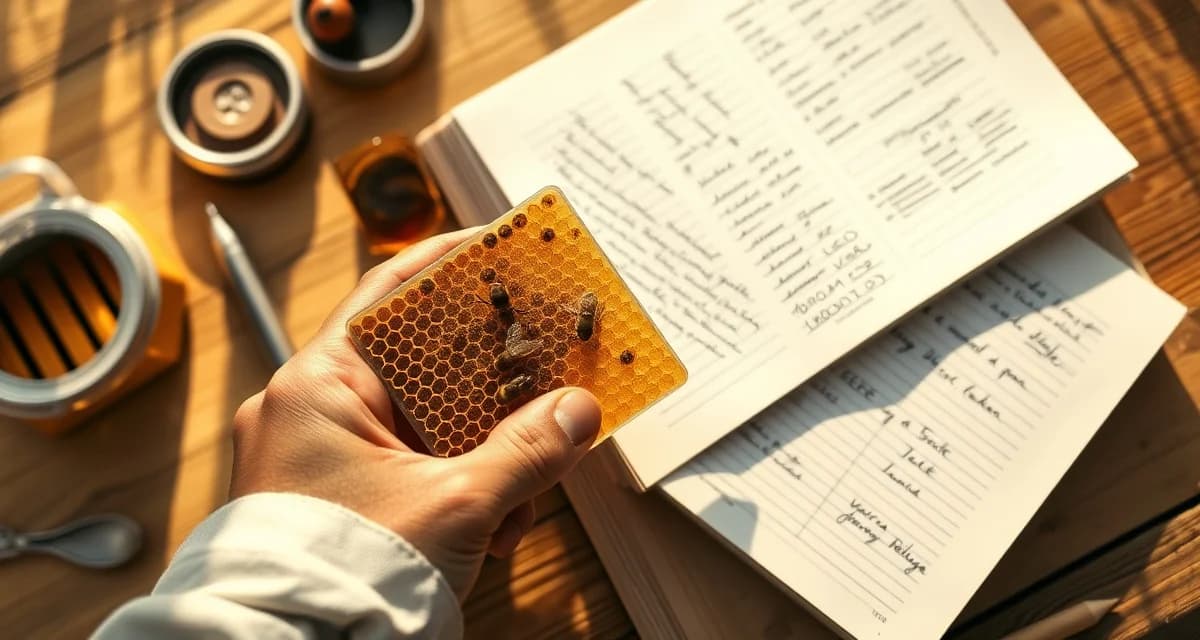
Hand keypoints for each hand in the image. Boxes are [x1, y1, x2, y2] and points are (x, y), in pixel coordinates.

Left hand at [228, 227, 601, 599]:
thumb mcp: (455, 505)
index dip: (452, 262)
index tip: (505, 247)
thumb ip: (525, 451)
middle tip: (547, 373)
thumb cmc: (342, 577)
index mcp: (319, 386)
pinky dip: (461, 493)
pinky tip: (491, 533)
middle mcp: (315, 412)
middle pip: (423, 364)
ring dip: (485, 457)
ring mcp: (327, 459)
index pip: (391, 292)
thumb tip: (577, 410)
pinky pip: (416, 471)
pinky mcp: (344, 500)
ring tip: (516, 502)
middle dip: (492, 384)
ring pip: (429, 427)